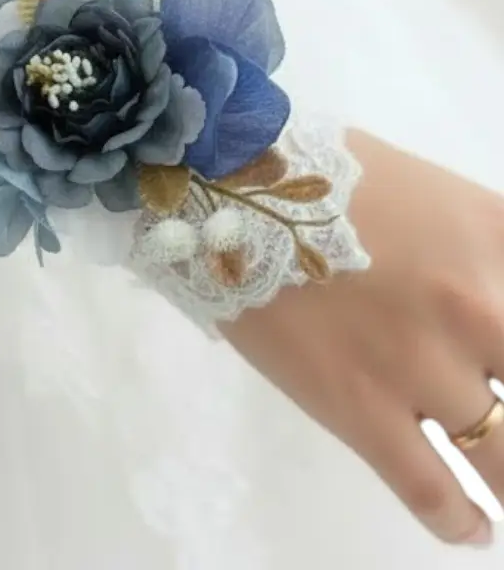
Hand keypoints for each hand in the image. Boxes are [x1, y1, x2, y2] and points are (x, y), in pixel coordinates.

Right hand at [224, 130, 502, 546]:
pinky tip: (470, 525)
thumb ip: (492, 243)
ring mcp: (419, 365)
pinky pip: (430, 490)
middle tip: (500, 414)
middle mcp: (476, 308)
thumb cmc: (322, 175)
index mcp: (492, 240)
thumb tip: (495, 294)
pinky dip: (460, 520)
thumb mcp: (435, 192)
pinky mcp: (359, 408)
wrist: (224, 189)